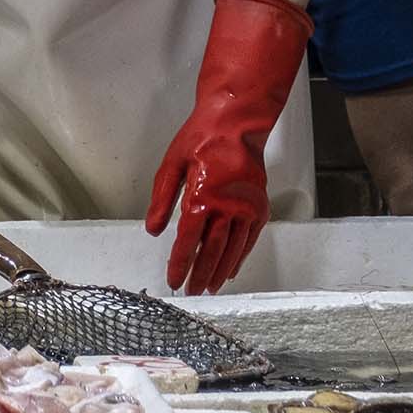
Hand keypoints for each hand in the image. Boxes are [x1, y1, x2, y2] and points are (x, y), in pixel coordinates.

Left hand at [145, 0, 312, 293]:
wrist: (237, 122)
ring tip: (209, 288)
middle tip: (190, 290)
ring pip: (232, 249)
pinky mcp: (258, 206)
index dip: (180, 264)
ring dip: (219, 271)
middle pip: (211, 251)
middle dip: (199, 274)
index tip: (174, 279)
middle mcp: (228, 207)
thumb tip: (154, 229)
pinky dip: (239, 256)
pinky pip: (249, 239)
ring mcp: (247, 208)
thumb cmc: (203, 137)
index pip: (188, 241)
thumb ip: (162, 199)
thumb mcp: (172, 163)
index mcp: (203, 196)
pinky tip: (230, 269)